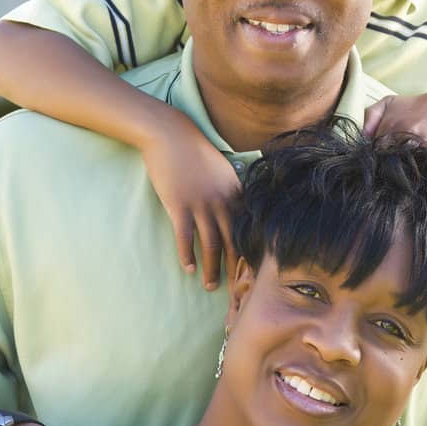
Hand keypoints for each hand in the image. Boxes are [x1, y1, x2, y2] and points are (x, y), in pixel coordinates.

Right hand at [139, 119, 240, 289]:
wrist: (171, 135)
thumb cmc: (195, 152)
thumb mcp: (223, 170)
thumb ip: (231, 190)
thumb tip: (236, 208)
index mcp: (236, 193)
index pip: (249, 230)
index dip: (252, 253)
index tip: (255, 272)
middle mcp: (223, 202)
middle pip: (234, 242)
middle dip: (236, 269)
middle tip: (238, 290)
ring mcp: (201, 204)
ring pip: (211, 244)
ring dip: (211, 268)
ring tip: (210, 286)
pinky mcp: (179, 205)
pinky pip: (185, 236)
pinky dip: (187, 254)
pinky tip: (188, 268)